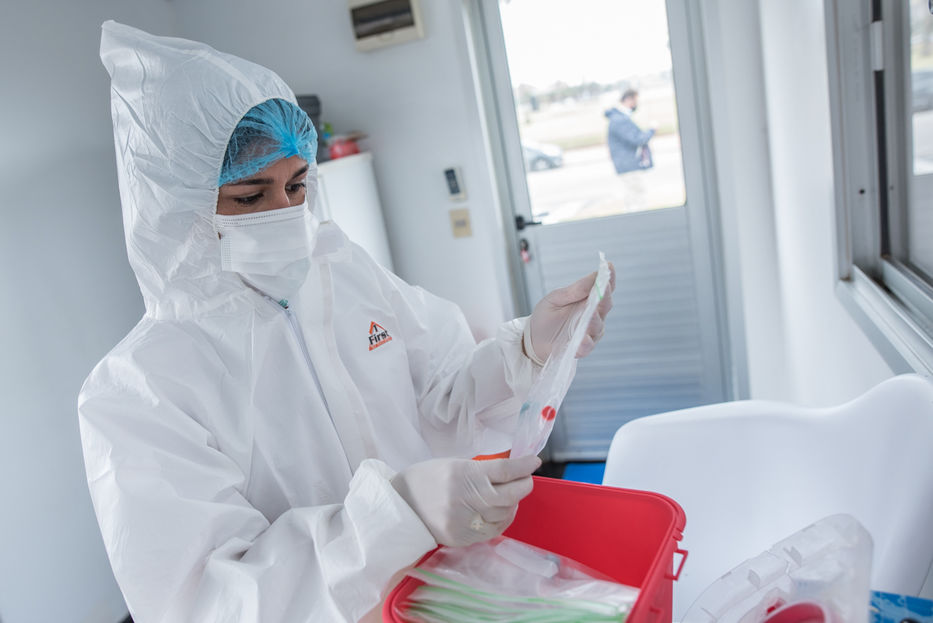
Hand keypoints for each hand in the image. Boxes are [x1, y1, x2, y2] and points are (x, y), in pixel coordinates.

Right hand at [391, 455, 540, 546]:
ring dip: (513, 502)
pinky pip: (494, 530)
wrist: (399, 505)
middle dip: (523, 484)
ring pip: (505, 514)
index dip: (524, 466)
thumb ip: (482, 469)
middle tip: (526, 478)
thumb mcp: (454, 464)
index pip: (505, 470)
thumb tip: (511, 471)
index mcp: (464, 475)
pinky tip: (502, 510)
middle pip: (510, 494)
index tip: (533, 462)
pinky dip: (503, 519)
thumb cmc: (426, 479)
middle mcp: (467, 499)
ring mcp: (466, 522)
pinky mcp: (463, 538)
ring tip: (510, 494)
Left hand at [525, 263, 615, 362]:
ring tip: (590, 315)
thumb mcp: (555, 299)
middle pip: (605, 305)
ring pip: (598, 326)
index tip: (609, 267)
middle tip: (603, 289)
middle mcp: (594, 315)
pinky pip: (587, 346)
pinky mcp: (582, 348)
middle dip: (605, 296)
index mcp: (588, 300)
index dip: (609, 278)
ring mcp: (590, 332)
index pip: (604, 288)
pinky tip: (584, 339)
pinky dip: (586, 343)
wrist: (533, 339)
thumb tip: (595, 275)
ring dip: (594, 320)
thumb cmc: (546, 317)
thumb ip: (574, 290)